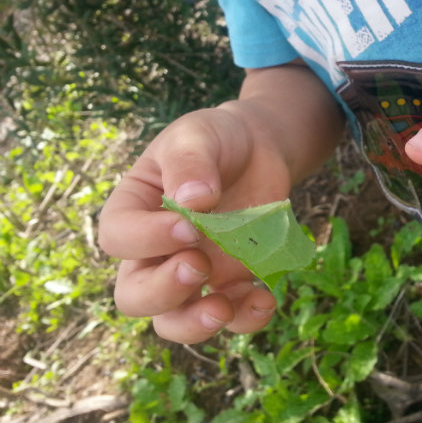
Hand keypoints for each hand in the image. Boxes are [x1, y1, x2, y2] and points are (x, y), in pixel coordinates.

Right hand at [99, 104, 289, 343]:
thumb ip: (191, 161)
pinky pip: (231, 317)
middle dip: (163, 291)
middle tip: (199, 264)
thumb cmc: (217, 139)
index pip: (118, 238)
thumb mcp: (198, 135)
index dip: (147, 240)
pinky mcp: (232, 282)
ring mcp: (194, 271)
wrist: (259, 149)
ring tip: (224, 307)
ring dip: (195, 324)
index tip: (188, 224)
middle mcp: (157, 250)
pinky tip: (265, 299)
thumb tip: (192, 201)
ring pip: (173, 322)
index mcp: (135, 210)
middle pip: (134, 295)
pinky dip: (246, 319)